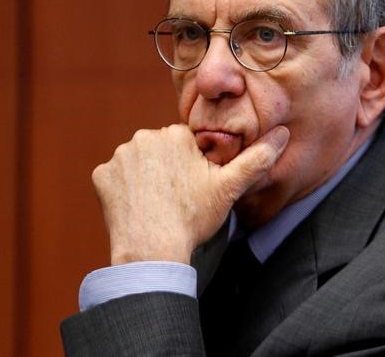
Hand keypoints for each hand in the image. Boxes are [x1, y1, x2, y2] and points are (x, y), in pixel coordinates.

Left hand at [92, 123, 289, 264]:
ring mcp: (119, 157)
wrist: (152, 251)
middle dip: (168, 167)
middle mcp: (143, 137)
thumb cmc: (192, 219)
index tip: (193, 187)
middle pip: (160, 150)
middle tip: (176, 197)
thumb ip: (256, 158)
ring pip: (138, 162)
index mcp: (174, 134)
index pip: (185, 143)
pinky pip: (115, 177)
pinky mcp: (101, 176)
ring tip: (157, 203)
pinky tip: (136, 207)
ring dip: (145, 177)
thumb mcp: (229, 188)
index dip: (191, 166)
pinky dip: (124, 190)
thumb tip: (283, 134)